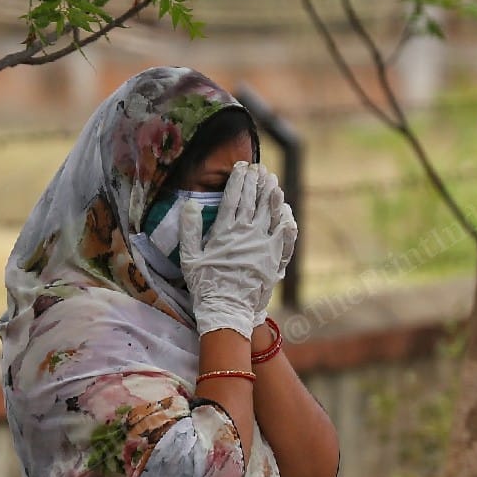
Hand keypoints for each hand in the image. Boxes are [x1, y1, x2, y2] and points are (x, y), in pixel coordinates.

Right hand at [180, 163, 292, 337]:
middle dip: (255, 181)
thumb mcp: (190, 258)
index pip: (233, 197)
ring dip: (271, 194)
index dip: (238, 180)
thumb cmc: (205, 285)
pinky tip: (286, 210)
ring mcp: (263, 244)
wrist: (227, 309)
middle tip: (259, 168)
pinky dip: (285, 220)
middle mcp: (246, 233)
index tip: (241, 167)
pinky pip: (284, 235)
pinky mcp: (275, 257)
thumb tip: (190, 204)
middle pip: (253, 200)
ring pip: (270, 212)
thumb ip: (189, 229)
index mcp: (225, 231)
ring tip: (272, 180)